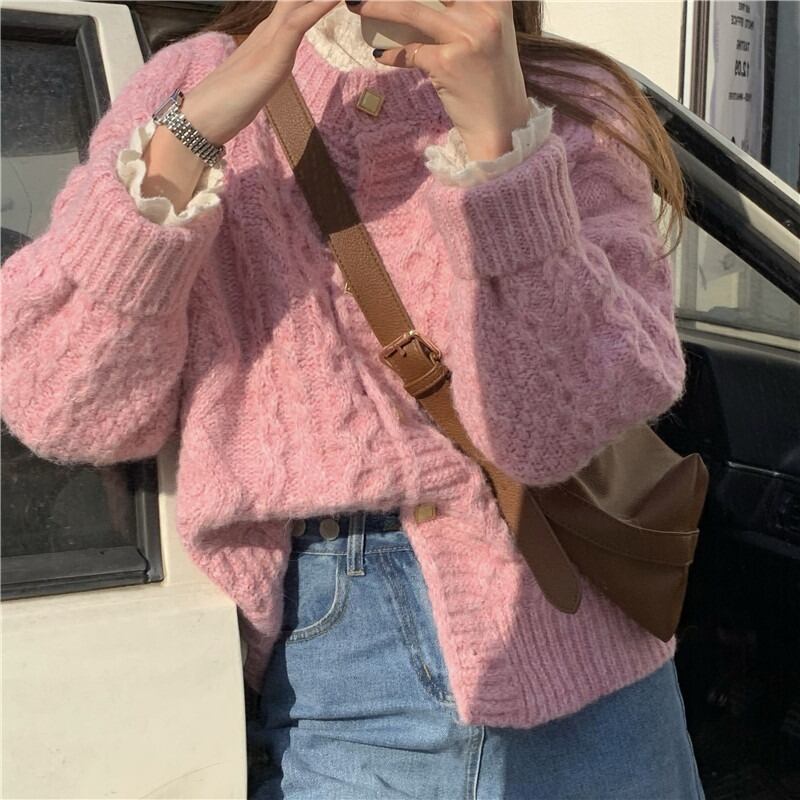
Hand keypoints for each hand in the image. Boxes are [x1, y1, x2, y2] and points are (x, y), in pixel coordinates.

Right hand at [180, 0, 340, 145]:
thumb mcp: (260, 81)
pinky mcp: (272, 56)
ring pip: (298, 3)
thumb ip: (271, 69)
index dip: (312, 0)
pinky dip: (318, 8)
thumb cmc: (228, 102)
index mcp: (268, 36)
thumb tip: (277, 69)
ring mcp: (270, 41)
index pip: (295, 6)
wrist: (204, 116)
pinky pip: (297, 24)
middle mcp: (269, 31)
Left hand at [346, 0, 530, 160]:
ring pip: (411, 11)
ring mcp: (465, 37)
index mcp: (495, 0)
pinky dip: (391, 54)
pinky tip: (380, 54)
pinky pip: (409, 52)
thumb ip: (472, 10)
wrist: (501, 123)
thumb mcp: (491, 32)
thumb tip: (435, 2)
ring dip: (377, 5)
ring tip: (356, 4)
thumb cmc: (492, 78)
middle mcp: (483, 12)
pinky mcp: (447, 64)